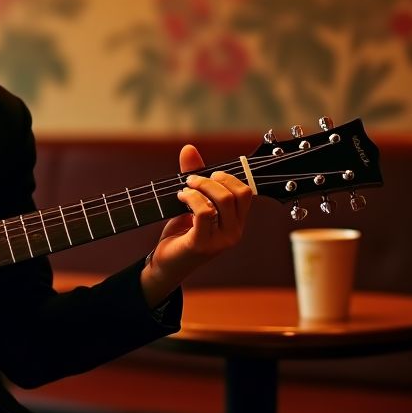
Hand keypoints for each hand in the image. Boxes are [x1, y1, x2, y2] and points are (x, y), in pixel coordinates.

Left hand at [141, 144, 252, 303]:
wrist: (165, 264)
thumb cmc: (180, 233)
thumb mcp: (190, 203)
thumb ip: (194, 177)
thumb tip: (188, 148)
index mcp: (236, 222)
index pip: (246, 192)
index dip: (229, 177)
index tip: (208, 174)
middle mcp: (234, 232)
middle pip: (237, 193)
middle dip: (212, 179)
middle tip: (192, 179)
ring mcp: (221, 241)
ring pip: (222, 201)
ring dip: (200, 186)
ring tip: (185, 188)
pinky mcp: (203, 244)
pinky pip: (204, 213)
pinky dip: (191, 198)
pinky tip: (180, 197)